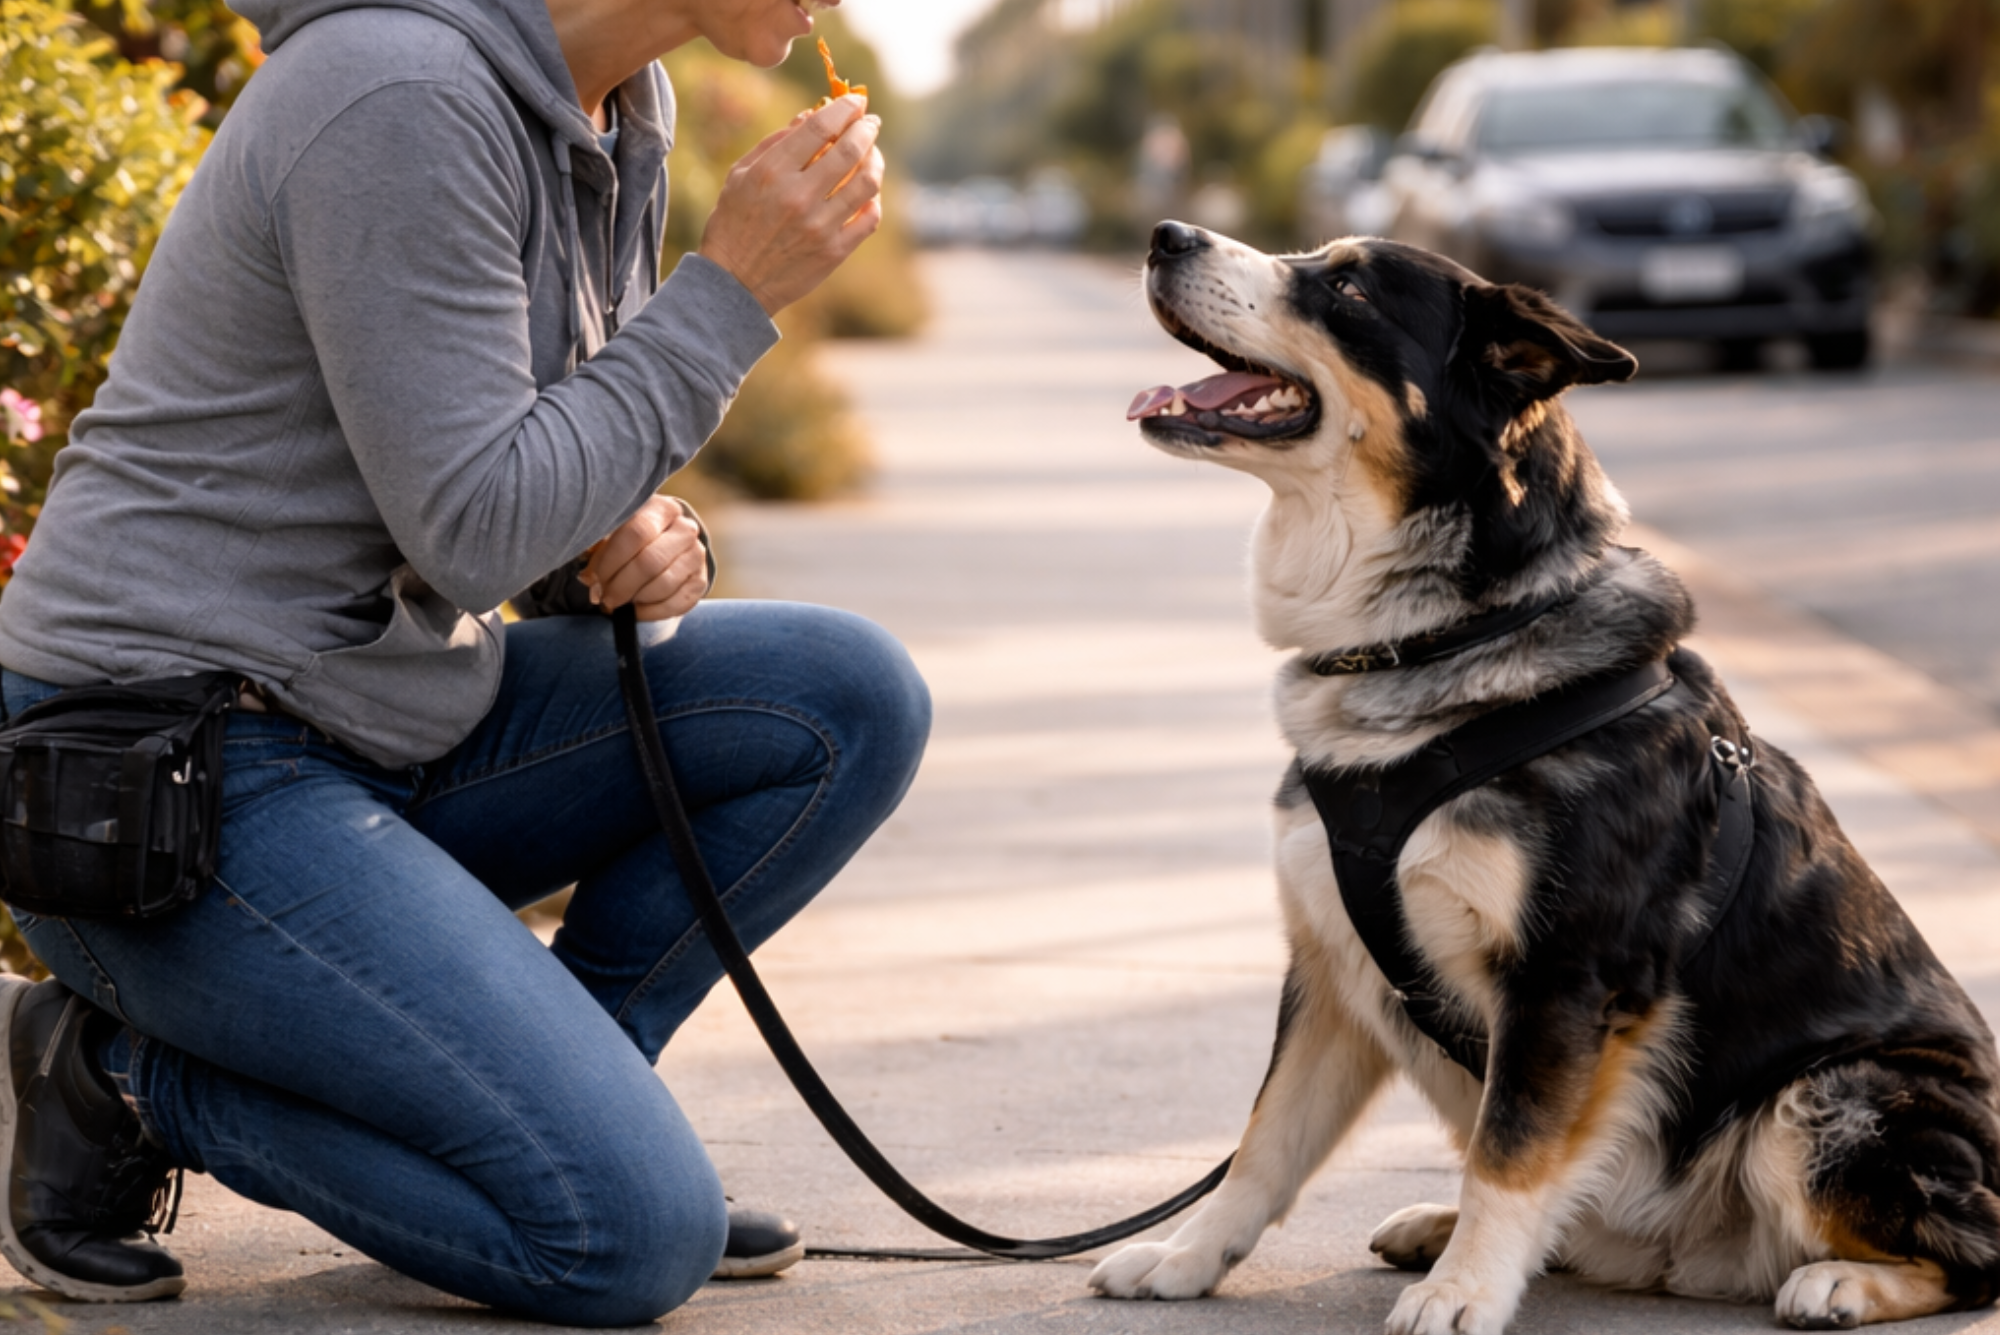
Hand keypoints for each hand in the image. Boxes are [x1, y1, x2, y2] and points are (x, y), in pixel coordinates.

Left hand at [581, 496, 707, 620]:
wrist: (665, 545)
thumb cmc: (629, 539)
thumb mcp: (612, 534)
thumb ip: (597, 550)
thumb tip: (588, 578)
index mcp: (661, 509)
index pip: (636, 532)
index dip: (610, 560)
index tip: (592, 578)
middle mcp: (685, 528)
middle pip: (650, 561)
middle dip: (621, 585)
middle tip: (604, 598)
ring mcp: (696, 555)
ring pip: (664, 584)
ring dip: (636, 599)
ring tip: (620, 602)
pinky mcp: (700, 581)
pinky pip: (676, 603)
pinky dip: (651, 612)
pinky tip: (636, 610)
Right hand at [697, 94, 883, 315]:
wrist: (734, 283)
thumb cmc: (734, 223)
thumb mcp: (741, 175)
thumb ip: (775, 142)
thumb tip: (811, 115)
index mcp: (772, 172)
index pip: (820, 128)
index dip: (844, 108)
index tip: (856, 101)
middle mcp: (799, 197)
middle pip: (850, 151)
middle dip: (866, 129)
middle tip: (870, 122)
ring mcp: (820, 226)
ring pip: (866, 183)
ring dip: (875, 161)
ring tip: (873, 153)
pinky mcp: (834, 251)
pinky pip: (869, 218)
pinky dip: (873, 199)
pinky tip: (868, 191)